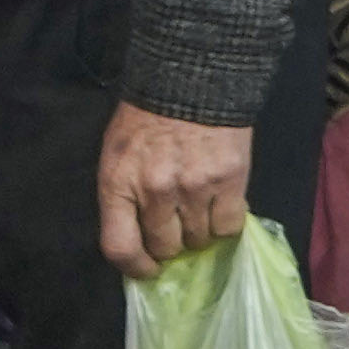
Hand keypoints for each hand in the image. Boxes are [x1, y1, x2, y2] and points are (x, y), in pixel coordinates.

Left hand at [97, 100, 255, 279]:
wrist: (191, 78)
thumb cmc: (147, 119)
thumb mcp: (118, 156)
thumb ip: (125, 198)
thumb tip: (143, 241)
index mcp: (118, 184)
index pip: (120, 247)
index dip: (135, 268)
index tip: (148, 269)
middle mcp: (155, 191)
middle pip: (165, 247)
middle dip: (171, 243)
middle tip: (178, 226)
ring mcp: (194, 187)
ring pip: (200, 239)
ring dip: (200, 231)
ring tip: (200, 209)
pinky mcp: (229, 181)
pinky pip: (229, 226)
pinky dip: (226, 222)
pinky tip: (222, 204)